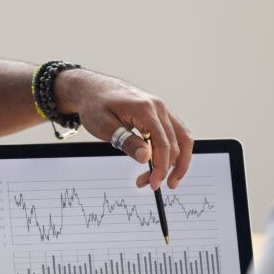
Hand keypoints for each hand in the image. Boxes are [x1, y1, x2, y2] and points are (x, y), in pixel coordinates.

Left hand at [55, 69, 193, 189]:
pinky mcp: (159, 113)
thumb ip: (127, 142)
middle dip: (165, 168)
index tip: (153, 183)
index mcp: (145, 109)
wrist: (92, 89)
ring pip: (181, 138)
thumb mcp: (104, 126)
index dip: (161, 167)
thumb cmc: (95, 106)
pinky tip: (165, 163)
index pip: (162, 143)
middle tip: (150, 184)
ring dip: (177, 161)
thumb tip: (146, 158)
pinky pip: (175, 133)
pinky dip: (174, 150)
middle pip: (175, 143)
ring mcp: (161, 109)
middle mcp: (159, 107)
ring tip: (166, 179)